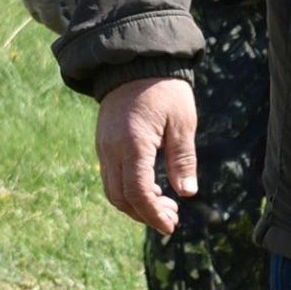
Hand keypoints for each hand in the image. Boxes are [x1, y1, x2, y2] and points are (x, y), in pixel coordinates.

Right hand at [12, 0, 70, 33]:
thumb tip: (77, 15)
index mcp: (42, 0)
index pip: (53, 22)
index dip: (63, 28)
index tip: (73, 30)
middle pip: (41, 17)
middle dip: (54, 20)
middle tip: (68, 19)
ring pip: (34, 6)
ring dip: (46, 9)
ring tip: (63, 4)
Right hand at [94, 75, 198, 234]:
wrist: (135, 63)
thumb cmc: (165, 90)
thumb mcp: (182, 122)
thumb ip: (182, 159)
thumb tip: (187, 193)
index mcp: (134, 144)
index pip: (138, 193)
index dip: (153, 215)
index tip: (171, 226)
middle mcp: (112, 149)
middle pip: (120, 198)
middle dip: (145, 215)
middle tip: (172, 218)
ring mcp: (104, 147)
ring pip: (112, 190)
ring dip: (135, 205)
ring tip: (164, 204)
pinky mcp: (103, 144)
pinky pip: (110, 177)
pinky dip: (128, 191)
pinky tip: (151, 187)